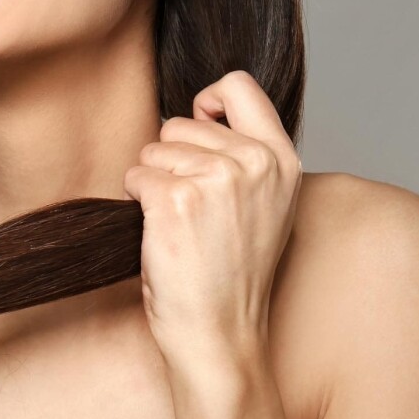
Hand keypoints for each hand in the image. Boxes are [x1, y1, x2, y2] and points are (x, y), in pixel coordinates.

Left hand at [122, 70, 302, 362]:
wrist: (219, 334)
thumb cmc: (232, 273)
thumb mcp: (264, 203)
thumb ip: (245, 154)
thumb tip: (203, 110)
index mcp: (282, 159)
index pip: (239, 84)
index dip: (207, 102)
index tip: (200, 129)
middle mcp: (255, 162)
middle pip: (180, 121)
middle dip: (172, 158)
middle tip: (192, 209)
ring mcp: (217, 179)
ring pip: (154, 149)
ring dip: (153, 183)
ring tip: (181, 226)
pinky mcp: (176, 199)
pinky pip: (136, 175)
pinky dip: (136, 202)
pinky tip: (161, 234)